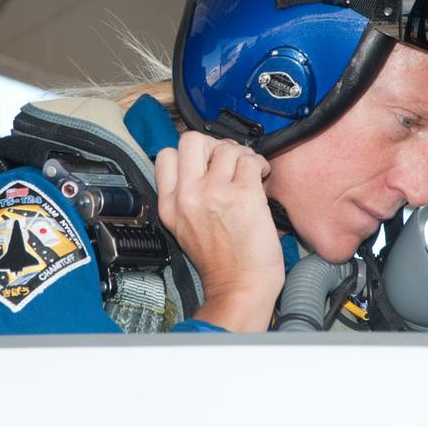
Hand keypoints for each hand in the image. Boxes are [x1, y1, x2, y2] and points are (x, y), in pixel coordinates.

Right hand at [155, 132, 284, 330]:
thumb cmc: (220, 262)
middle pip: (191, 140)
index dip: (189, 153)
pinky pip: (251, 160)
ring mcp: (214, 193)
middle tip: (226, 161)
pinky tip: (261, 177)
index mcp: (169, 204)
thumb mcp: (183, 228)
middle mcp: (187, 195)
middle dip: (212, 145)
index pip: (166, 156)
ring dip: (242, 156)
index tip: (206, 162)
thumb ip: (185, 196)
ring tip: (249, 172)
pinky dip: (259, 165)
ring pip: (226, 147)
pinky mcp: (242, 195)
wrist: (240, 286)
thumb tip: (207, 164)